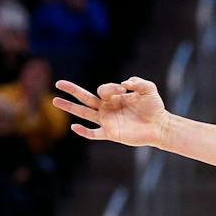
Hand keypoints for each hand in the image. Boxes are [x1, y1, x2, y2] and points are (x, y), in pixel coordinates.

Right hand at [54, 77, 169, 147]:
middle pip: (85, 98)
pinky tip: (74, 127)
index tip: (125, 90)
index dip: (111, 88)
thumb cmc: (154, 107)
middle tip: (58, 83)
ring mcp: (107, 121)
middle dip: (72, 90)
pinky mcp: (111, 133)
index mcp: (114, 97)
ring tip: (55, 100)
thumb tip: (124, 84)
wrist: (160, 126)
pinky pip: (93, 133)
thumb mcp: (148, 89)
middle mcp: (107, 108)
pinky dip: (84, 131)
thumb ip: (138, 82)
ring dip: (69, 107)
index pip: (102, 89)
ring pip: (84, 113)